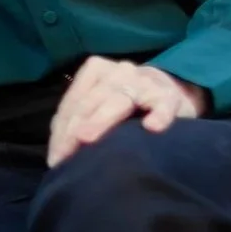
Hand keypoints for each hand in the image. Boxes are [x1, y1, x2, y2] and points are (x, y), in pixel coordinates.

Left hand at [46, 56, 208, 167]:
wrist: (175, 89)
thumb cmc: (130, 103)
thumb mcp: (102, 101)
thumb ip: (81, 117)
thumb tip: (57, 150)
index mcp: (97, 71)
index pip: (74, 101)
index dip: (62, 129)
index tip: (55, 159)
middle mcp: (119, 72)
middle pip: (91, 100)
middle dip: (74, 129)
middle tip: (65, 157)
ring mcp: (145, 82)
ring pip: (119, 100)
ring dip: (101, 119)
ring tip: (87, 139)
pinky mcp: (170, 96)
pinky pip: (163, 105)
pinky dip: (159, 115)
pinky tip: (152, 128)